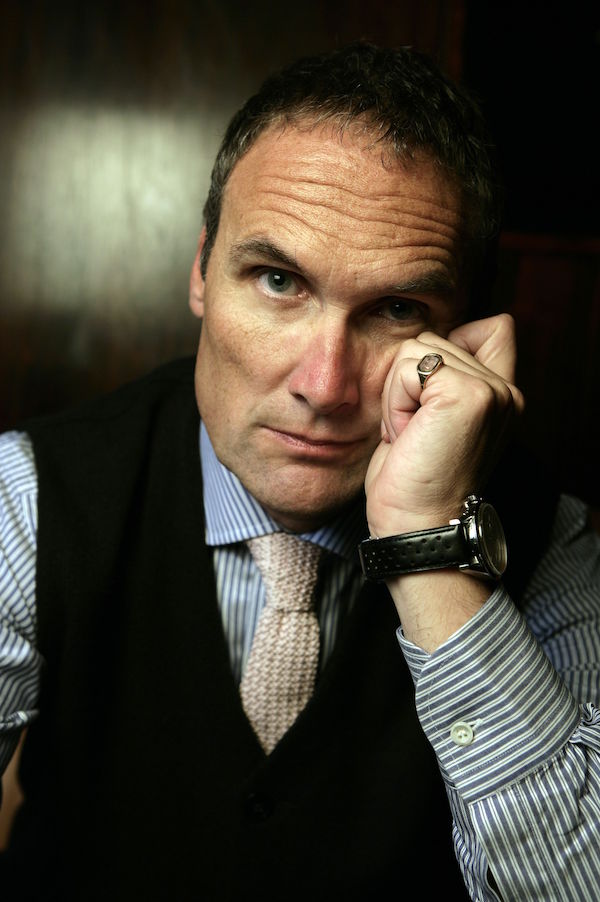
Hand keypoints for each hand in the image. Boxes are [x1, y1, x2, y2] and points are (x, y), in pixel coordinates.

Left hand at [365, 313, 523, 538]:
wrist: (416, 527)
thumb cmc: (414, 481)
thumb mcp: (433, 420)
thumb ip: (446, 378)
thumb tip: (425, 344)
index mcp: (502, 395)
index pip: (494, 327)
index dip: (452, 346)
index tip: (431, 401)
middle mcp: (505, 390)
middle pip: (432, 339)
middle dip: (408, 384)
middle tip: (417, 433)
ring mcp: (490, 391)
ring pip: (414, 351)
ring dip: (397, 396)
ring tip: (412, 436)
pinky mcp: (467, 395)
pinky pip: (405, 369)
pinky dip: (394, 404)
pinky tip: (407, 436)